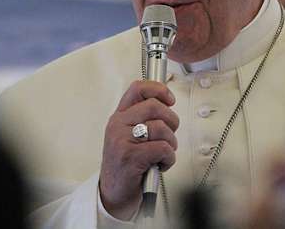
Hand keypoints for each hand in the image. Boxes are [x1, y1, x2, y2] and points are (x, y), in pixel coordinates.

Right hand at [99, 80, 178, 219]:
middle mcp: (118, 125)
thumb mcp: (129, 137)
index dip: (158, 89)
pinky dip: (169, 158)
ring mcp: (122, 140)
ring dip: (170, 143)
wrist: (112, 196)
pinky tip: (161, 165)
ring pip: (161, 128)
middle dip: (171, 120)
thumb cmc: (125, 167)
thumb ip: (142, 120)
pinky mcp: (131, 157)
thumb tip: (166, 103)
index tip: (169, 99)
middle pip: (154, 106)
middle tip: (170, 134)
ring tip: (163, 154)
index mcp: (119, 117)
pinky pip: (163, 148)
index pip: (137, 89)